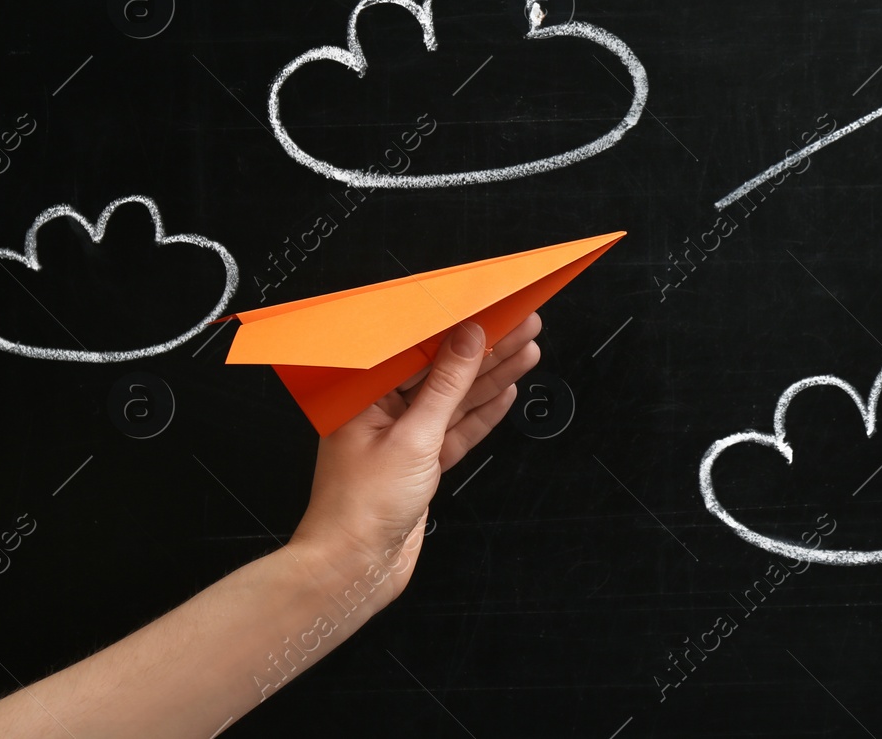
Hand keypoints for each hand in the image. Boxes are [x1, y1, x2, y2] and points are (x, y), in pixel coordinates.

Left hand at [289, 312, 540, 597]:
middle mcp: (383, 412)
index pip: (421, 349)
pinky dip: (482, 413)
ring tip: (526, 352)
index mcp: (366, 395)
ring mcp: (404, 438)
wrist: (355, 569)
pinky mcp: (420, 463)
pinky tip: (505, 393)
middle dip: (487, 349)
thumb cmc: (359, 510)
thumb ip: (445, 387)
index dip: (461, 328)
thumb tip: (467, 340)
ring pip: (455, 399)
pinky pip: (457, 429)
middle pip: (444, 371)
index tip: (494, 312)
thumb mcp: (412, 437)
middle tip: (523, 325)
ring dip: (492, 377)